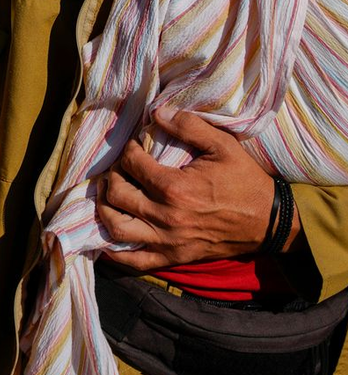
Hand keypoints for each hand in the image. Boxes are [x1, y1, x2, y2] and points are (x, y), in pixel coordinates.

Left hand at [97, 105, 286, 269]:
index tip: (135, 145)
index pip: (131, 164)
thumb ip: (189, 126)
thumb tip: (156, 112)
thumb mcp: (223, 146)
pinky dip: (114, 251)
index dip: (128, 150)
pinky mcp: (173, 258)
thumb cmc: (245, 181)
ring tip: (109, 193)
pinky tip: (107, 236)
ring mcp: (168, 241)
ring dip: (105, 208)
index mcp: (175, 188)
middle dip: (112, 175)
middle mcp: (166, 217)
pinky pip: (134, 261)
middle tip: (119, 168)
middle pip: (117, 194)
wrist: (270, 222)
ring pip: (116, 227)